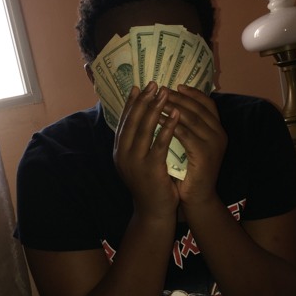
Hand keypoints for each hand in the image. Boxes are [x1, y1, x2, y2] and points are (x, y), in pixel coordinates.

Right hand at [114, 82, 179, 218]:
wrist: (152, 212)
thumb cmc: (149, 185)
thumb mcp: (138, 161)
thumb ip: (137, 143)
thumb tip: (142, 118)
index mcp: (119, 151)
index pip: (124, 121)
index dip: (132, 102)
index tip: (139, 86)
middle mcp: (123, 154)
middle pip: (132, 121)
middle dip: (143, 100)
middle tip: (153, 83)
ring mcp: (135, 162)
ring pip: (144, 129)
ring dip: (155, 108)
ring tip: (164, 92)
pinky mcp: (150, 169)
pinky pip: (159, 143)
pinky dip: (167, 127)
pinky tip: (175, 114)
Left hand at [164, 85, 226, 206]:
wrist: (197, 198)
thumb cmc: (190, 172)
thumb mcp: (190, 145)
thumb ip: (186, 127)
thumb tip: (170, 106)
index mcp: (217, 129)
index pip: (207, 103)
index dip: (191, 93)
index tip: (174, 85)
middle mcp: (219, 134)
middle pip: (197, 107)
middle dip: (177, 97)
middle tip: (159, 90)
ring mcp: (214, 144)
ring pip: (191, 118)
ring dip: (171, 107)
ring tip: (154, 101)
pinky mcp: (204, 154)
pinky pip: (185, 134)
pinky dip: (170, 125)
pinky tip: (156, 120)